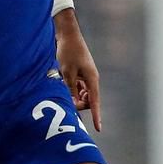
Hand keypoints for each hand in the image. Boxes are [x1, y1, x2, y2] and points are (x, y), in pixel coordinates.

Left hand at [55, 9, 101, 131]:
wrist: (68, 35)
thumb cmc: (68, 53)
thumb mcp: (67, 73)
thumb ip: (71, 90)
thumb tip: (74, 105)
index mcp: (92, 79)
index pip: (95, 102)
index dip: (96, 116)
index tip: (98, 128)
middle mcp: (92, 79)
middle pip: (88, 100)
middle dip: (79, 103)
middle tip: (66, 99)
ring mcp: (87, 76)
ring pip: (83, 94)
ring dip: (74, 95)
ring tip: (64, 85)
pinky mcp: (81, 73)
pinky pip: (79, 87)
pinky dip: (73, 88)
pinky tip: (65, 81)